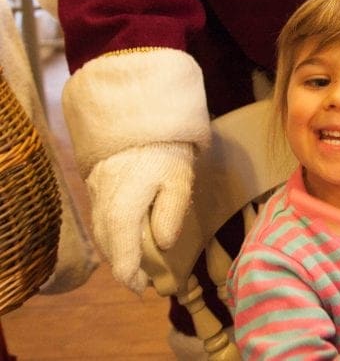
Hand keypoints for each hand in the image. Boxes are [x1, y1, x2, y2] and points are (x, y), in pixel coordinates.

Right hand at [86, 142, 194, 292]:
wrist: (135, 115)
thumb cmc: (164, 149)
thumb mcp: (178, 181)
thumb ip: (171, 215)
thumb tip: (163, 245)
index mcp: (122, 213)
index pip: (123, 260)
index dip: (134, 279)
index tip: (147, 289)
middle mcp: (102, 210)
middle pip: (110, 252)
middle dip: (127, 268)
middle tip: (146, 278)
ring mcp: (96, 199)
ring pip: (103, 237)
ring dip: (119, 252)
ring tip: (140, 260)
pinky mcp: (96, 188)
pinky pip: (101, 221)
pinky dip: (113, 234)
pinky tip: (129, 234)